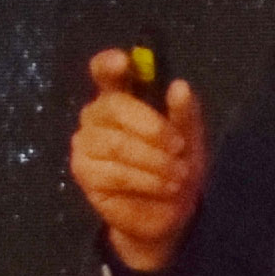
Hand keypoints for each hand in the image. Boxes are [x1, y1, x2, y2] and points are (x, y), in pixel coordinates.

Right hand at [70, 51, 207, 271]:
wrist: (168, 213)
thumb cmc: (176, 166)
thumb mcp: (190, 139)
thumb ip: (185, 113)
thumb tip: (179, 86)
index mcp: (120, 96)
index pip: (104, 72)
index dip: (109, 64)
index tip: (124, 61)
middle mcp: (97, 115)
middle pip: (114, 107)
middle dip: (152, 127)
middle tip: (179, 147)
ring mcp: (86, 143)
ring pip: (117, 144)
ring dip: (154, 160)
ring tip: (179, 175)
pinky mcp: (84, 172)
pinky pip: (115, 172)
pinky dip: (146, 180)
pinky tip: (165, 186)